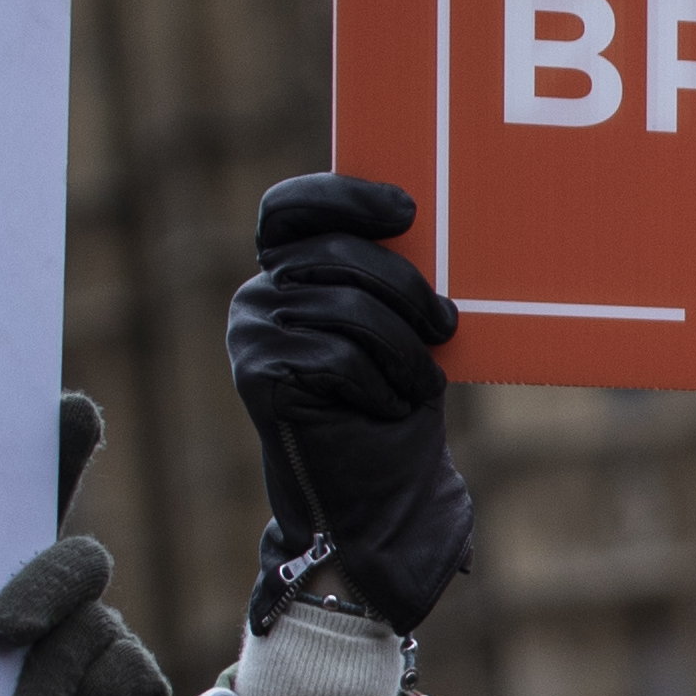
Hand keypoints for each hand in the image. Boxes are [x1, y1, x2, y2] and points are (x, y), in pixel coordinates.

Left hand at [0, 392, 169, 695]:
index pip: (22, 508)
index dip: (53, 450)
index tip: (64, 405)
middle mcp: (51, 609)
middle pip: (73, 560)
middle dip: (41, 586)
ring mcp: (98, 646)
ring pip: (94, 629)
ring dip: (51, 682)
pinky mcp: (134, 693)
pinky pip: (126, 673)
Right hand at [224, 173, 469, 634]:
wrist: (375, 500)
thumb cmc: (394, 407)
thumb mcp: (400, 328)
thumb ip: (388, 279)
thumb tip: (423, 222)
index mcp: (287, 273)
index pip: (291, 208)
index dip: (342, 195)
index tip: (406, 209)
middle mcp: (257, 295)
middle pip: (335, 254)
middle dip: (406, 288)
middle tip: (444, 325)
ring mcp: (251, 334)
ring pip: (345, 308)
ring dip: (402, 350)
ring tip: (416, 384)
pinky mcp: (257, 376)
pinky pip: (337, 356)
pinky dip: (379, 386)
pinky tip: (382, 409)